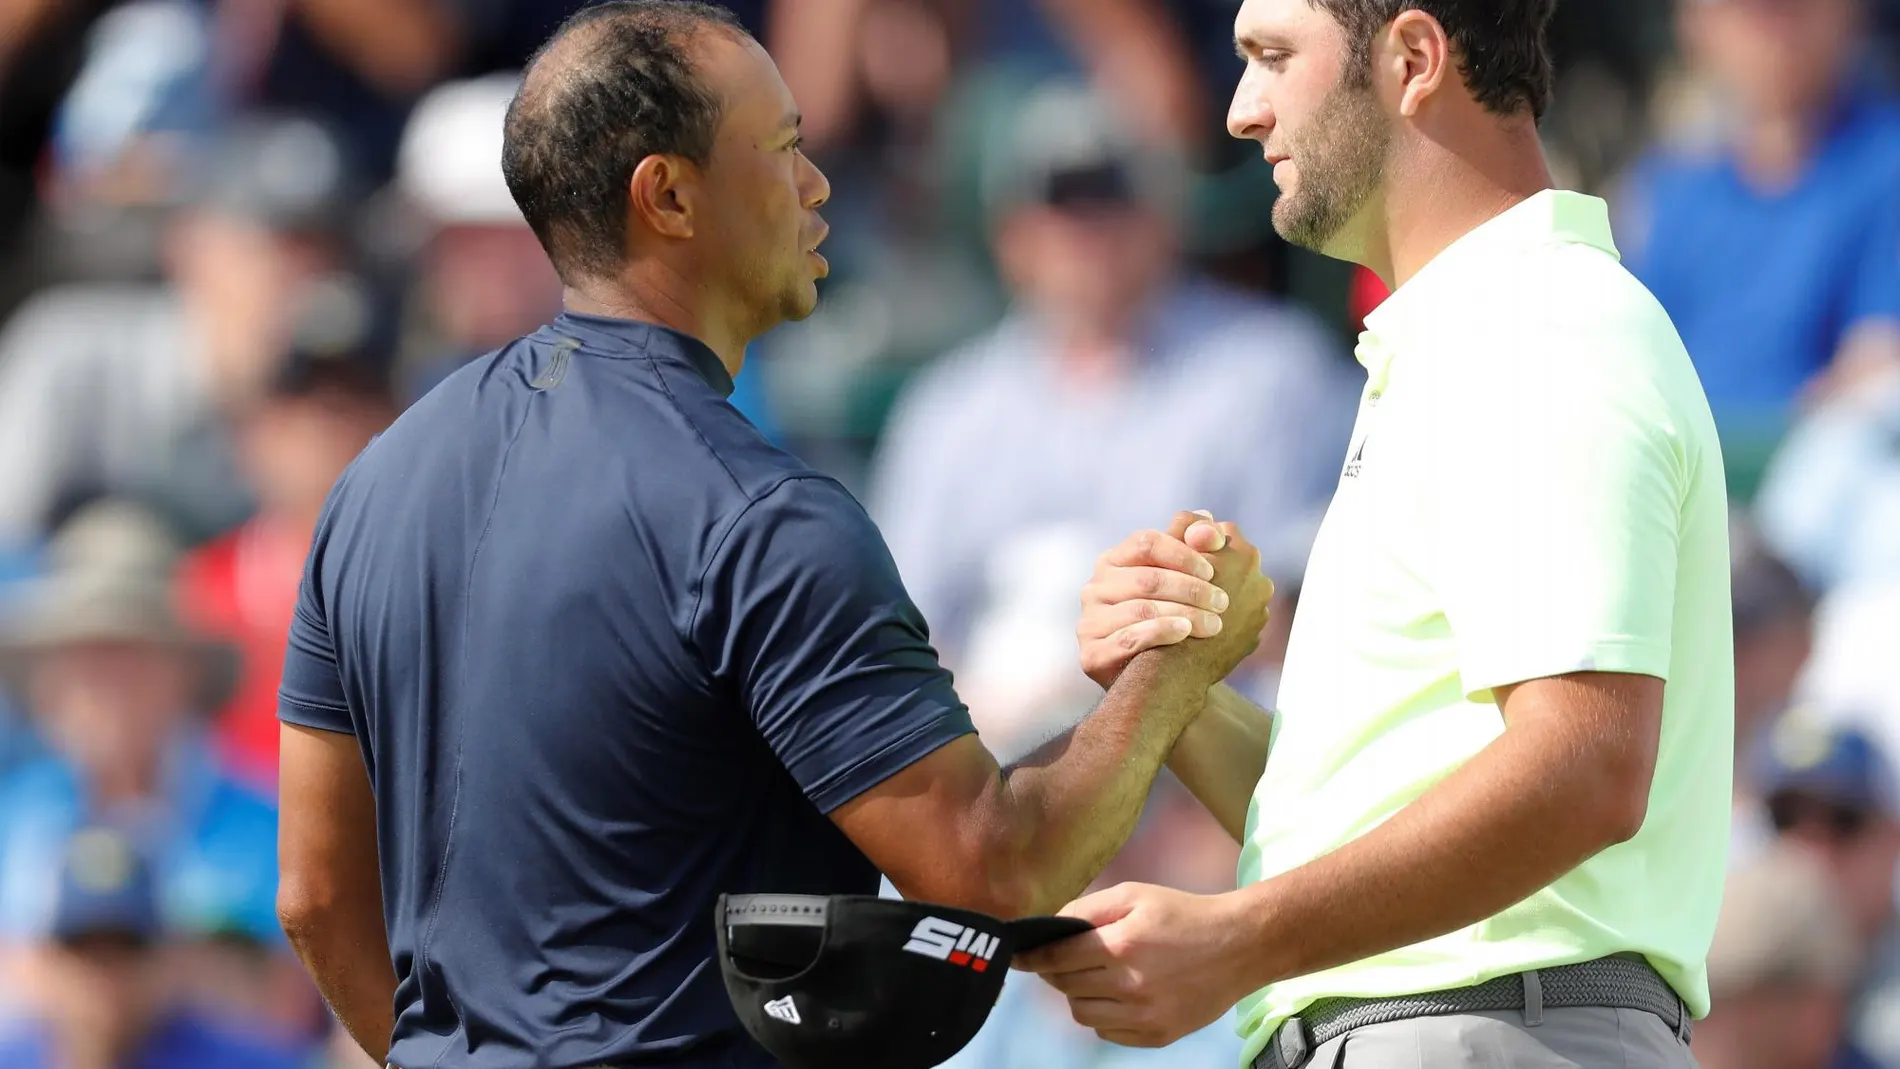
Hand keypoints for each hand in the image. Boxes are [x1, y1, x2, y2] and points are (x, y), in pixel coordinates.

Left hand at [1013, 882, 1258, 1047]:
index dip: (1032, 957)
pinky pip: (1108, 1032)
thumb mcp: (1135, 895)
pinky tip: (1119, 995)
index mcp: (1122, 945)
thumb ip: (1088, 909)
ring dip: (1079, 995)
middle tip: (1065, 960)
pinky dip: (1104, 1016)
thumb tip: (1051, 926)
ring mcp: (1144, 1016)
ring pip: (1083, 1014)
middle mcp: (1131, 985)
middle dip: (1056, 972)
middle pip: (1066, 987)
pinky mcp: (1157, 1036)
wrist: (1238, 947)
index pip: (1057, 958)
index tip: (1018, 956)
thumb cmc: (1183, 914)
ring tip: (1095, 976)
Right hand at [1078, 512, 1270, 687]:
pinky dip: (1160, 633)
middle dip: (1190, 589)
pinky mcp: (1091, 655)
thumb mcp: (1184, 580)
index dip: (1182, 553)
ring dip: (1183, 612)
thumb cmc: (1172, 618)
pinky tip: (1185, 633)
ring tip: (1214, 623)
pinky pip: (1127, 639)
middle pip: (1146, 578)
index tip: (1213, 570)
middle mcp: (1095, 588)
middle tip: (1223, 601)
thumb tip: (1209, 520)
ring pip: (1140, 609)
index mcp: (1114, 561)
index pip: (1146, 542)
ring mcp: (1089, 622)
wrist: (1158, 678)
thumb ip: (1196, 547)